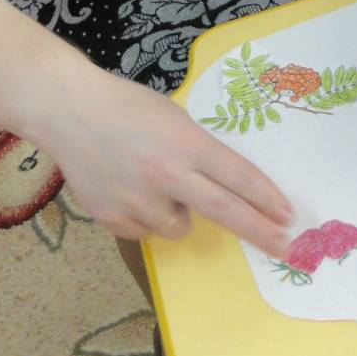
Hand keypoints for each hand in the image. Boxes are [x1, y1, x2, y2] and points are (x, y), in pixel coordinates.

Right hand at [34, 67, 293, 255]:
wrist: (68, 110)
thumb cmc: (126, 106)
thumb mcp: (175, 118)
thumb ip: (197, 152)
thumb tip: (221, 187)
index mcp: (188, 143)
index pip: (239, 177)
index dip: (267, 199)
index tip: (289, 216)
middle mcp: (168, 175)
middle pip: (226, 212)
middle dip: (260, 232)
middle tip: (286, 248)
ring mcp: (138, 200)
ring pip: (181, 227)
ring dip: (180, 213)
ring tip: (154, 182)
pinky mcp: (113, 218)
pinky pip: (145, 231)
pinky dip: (145, 217)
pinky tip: (127, 189)